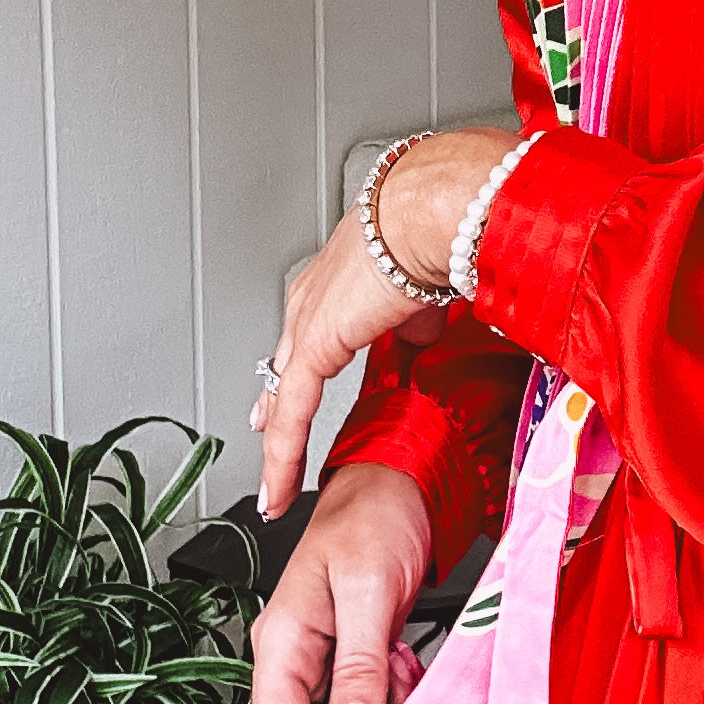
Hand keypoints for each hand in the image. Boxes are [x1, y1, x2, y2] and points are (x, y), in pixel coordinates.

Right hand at [247, 465, 436, 703]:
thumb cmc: (372, 514)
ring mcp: (326, 659)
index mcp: (281, 642)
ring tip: (419, 696)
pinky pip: (374, 703)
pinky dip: (401, 701)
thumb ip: (358, 666)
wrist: (398, 481)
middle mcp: (296, 657)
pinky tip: (413, 673)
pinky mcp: (356, 656)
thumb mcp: (368, 590)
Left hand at [254, 126, 517, 520]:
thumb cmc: (439, 227)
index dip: (298, 373)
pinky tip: (281, 488)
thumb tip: (422, 331)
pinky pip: (290, 415)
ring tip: (275, 492)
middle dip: (274, 411)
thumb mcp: (426, 288)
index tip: (286, 402)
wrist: (434, 212)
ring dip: (279, 449)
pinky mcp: (313, 347)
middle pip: (284, 368)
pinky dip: (283, 457)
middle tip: (264, 441)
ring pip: (282, 400)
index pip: (308, 339)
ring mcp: (308, 323)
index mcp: (340, 280)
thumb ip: (418, 317)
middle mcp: (314, 299)